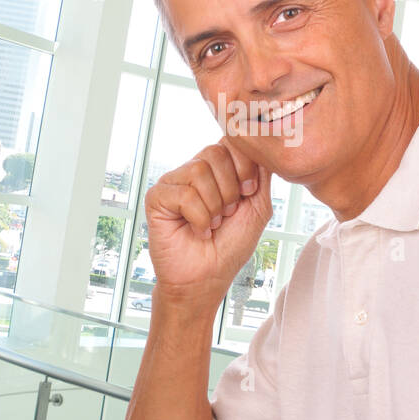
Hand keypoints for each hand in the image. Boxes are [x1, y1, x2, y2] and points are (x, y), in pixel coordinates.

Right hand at [145, 138, 272, 303]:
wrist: (207, 278)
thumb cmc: (230, 246)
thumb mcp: (258, 206)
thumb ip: (262, 173)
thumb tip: (260, 144)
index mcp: (217, 168)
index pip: (231, 141)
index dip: (245, 166)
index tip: (247, 193)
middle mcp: (193, 170)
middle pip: (216, 151)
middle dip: (230, 189)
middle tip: (226, 214)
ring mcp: (173, 182)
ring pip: (199, 170)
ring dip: (214, 206)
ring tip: (211, 223)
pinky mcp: (156, 198)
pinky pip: (184, 194)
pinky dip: (198, 218)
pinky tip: (196, 230)